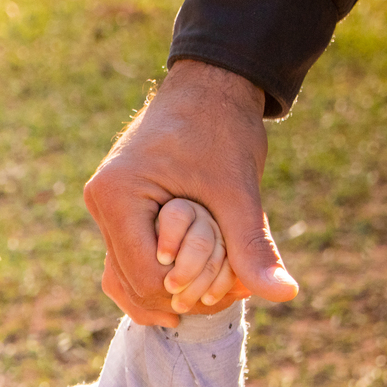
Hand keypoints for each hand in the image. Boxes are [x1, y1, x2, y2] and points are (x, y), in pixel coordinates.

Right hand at [83, 60, 297, 326]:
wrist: (207, 85)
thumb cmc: (221, 130)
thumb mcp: (238, 190)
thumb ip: (253, 246)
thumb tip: (286, 295)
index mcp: (118, 197)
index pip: (145, 276)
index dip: (186, 291)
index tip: (227, 292)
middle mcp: (99, 204)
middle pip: (129, 283)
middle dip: (174, 297)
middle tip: (221, 301)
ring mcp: (103, 206)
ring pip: (121, 277)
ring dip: (161, 293)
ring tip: (203, 301)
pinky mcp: (114, 208)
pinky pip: (124, 258)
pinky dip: (152, 276)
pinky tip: (184, 288)